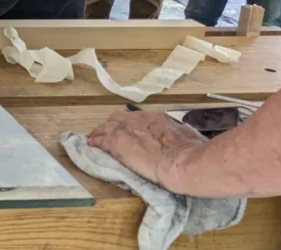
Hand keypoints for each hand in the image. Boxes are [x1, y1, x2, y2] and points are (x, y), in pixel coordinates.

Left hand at [88, 110, 206, 191]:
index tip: (129, 131)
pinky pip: (100, 140)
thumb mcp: (186, 134)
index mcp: (155, 118)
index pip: (137, 118)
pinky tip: (90, 144)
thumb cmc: (190, 150)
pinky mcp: (115, 143)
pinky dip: (95, 141)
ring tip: (95, 138)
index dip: (130, 125)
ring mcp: (124, 130)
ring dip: (101, 132)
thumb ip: (177, 133)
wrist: (180, 161)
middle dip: (113, 126)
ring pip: (106, 127)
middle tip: (110, 134)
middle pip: (118, 119)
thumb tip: (179, 134)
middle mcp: (137, 120)